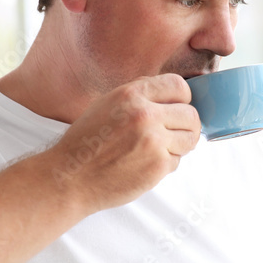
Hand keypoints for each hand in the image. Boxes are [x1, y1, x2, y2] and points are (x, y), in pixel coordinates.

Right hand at [45, 74, 200, 212]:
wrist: (70, 177)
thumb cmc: (86, 142)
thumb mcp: (107, 103)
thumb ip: (139, 94)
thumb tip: (171, 93)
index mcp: (131, 94)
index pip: (179, 86)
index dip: (182, 98)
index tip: (176, 108)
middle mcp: (144, 114)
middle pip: (191, 114)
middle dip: (186, 124)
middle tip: (174, 133)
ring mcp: (153, 141)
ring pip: (190, 138)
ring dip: (180, 145)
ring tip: (160, 149)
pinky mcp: (157, 166)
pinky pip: (177, 161)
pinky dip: (166, 164)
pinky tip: (145, 164)